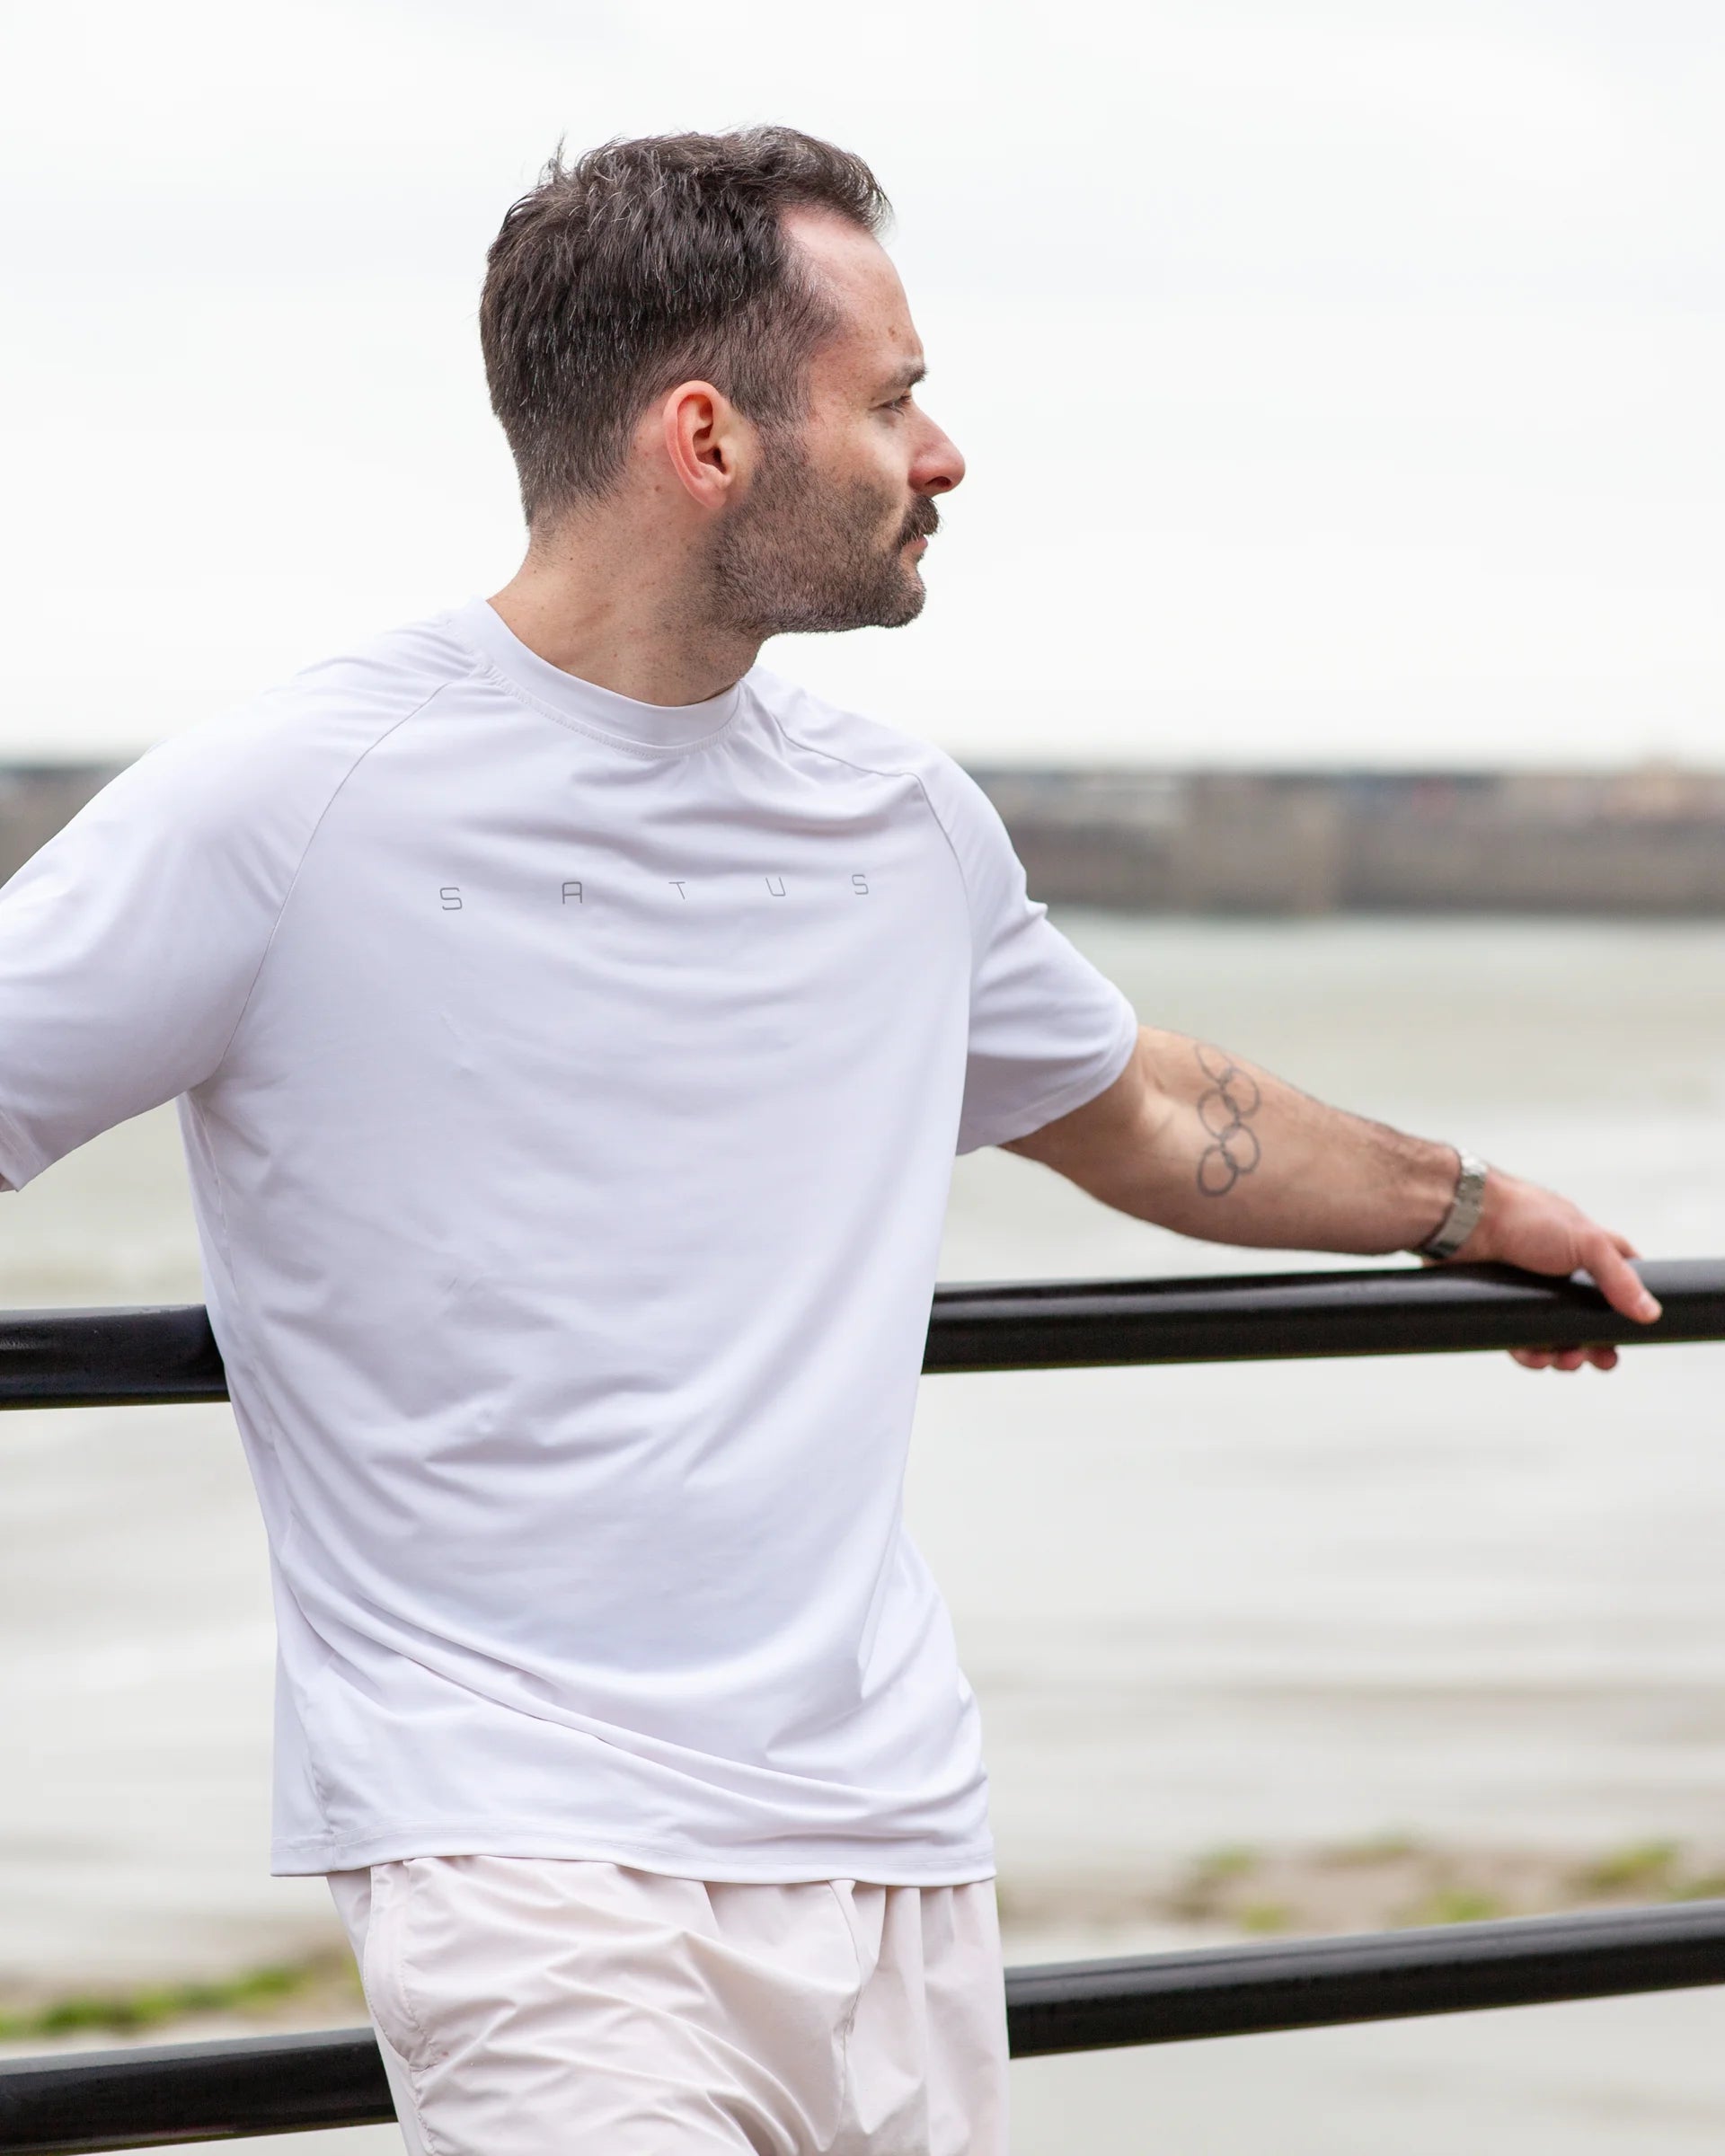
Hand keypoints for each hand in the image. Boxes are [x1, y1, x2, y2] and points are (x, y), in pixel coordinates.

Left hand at [1450, 1167, 1660, 1372]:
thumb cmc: (1525, 1217)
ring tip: (1564, 1360)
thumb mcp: (1586, 1242)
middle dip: (1595, 1344)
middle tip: (1598, 1359)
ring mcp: (1529, 1289)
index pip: (1619, 1281)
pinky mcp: (1500, 1304)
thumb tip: (1650, 1314)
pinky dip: (1530, 1352)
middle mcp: (1559, 1271)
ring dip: (1564, 1353)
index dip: (1627, 1309)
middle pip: (1587, 1318)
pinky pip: (1519, 1337)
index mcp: (1586, 1250)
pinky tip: (1535, 1357)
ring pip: (1554, 1333)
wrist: (1463, 1218)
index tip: (1630, 1336)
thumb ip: (1619, 1277)